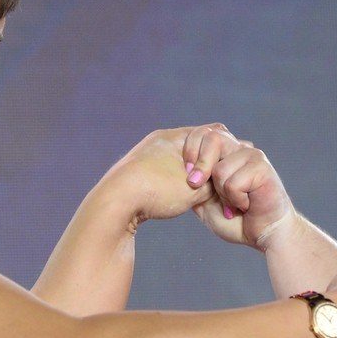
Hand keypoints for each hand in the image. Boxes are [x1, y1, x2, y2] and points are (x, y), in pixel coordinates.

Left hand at [97, 127, 221, 227]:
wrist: (114, 203)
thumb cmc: (156, 191)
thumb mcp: (196, 189)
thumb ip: (214, 183)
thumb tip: (220, 184)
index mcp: (175, 136)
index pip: (212, 135)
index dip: (222, 157)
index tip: (218, 177)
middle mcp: (159, 140)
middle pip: (196, 148)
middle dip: (206, 167)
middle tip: (209, 187)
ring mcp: (145, 154)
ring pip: (178, 162)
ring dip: (189, 177)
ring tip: (190, 196)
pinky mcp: (135, 170)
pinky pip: (163, 172)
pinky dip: (172, 183)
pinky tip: (170, 199)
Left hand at [181, 124, 296, 248]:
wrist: (264, 234)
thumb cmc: (236, 220)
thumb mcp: (204, 203)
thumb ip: (192, 186)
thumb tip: (175, 171)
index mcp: (224, 152)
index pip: (201, 134)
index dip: (189, 151)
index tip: (188, 178)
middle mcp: (238, 148)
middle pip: (211, 137)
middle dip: (199, 165)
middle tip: (196, 185)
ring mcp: (251, 156)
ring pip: (219, 168)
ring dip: (222, 194)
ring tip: (234, 203)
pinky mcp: (262, 167)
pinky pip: (233, 183)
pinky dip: (235, 201)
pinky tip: (246, 205)